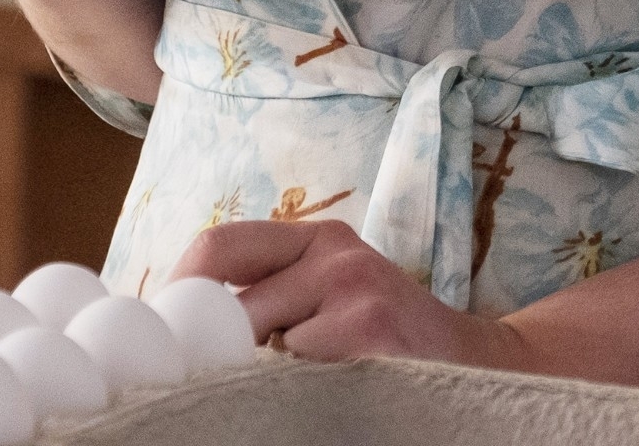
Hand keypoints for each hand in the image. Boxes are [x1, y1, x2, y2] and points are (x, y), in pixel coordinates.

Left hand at [174, 221, 525, 367]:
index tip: (161, 345)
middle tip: (204, 386)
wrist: (477, 368)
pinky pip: (290, 376)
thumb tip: (168, 329)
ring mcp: (354, 290)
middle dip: (211, 355)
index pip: (216, 248)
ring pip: (253, 347)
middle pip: (225, 306)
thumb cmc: (386, 345)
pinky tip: (327, 400)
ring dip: (257, 382)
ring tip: (295, 391)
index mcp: (319, 239)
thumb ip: (270, 296)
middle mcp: (336, 253)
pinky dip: (293, 398)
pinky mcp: (367, 332)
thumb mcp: (332, 297)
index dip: (176, 296)